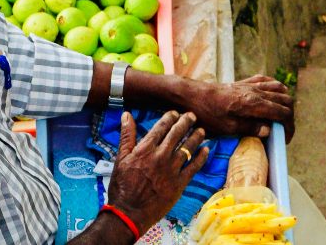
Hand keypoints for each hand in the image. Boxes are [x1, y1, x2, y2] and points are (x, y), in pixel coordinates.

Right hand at [106, 111, 207, 235]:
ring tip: (201, 130)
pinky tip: (205, 150)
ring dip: (195, 137)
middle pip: (176, 134)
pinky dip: (201, 157)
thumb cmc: (122, 186)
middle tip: (192, 116)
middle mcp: (160, 157)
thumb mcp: (120, 158)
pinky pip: (194, 167)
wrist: (129, 212)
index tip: (175, 113)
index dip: (170, 118)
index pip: (161, 127)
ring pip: (188, 148)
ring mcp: (171, 170)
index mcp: (145, 149)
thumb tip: (126, 115)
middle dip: (185, 122)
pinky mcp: (179, 184)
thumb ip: (126, 135)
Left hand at [185, 75, 294, 141]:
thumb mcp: (227, 127)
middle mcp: (255, 91)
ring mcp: (249, 85)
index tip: (285, 140)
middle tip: (284, 130)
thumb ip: (250, 128)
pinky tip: (272, 95)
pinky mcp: (242, 82)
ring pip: (278, 88)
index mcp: (254, 104)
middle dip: (289, 115)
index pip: (283, 113)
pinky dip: (274, 87)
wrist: (190, 95)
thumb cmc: (206, 113)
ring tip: (280, 115)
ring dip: (284, 101)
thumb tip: (269, 131)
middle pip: (285, 100)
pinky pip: (265, 80)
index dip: (289, 127)